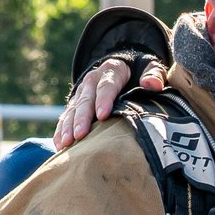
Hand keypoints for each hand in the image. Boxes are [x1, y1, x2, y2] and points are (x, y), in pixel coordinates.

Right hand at [54, 54, 168, 149]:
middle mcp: (92, 81)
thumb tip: (152, 84)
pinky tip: (60, 146)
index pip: (106, 85)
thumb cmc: (139, 73)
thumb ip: (153, 74)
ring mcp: (81, 93)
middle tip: (80, 135)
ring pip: (72, 110)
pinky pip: (65, 118)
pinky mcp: (74, 105)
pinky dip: (61, 132)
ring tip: (66, 143)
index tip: (103, 115)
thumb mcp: (149, 67)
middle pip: (86, 100)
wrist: (122, 67)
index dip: (104, 100)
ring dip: (68, 127)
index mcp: (111, 70)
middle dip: (82, 118)